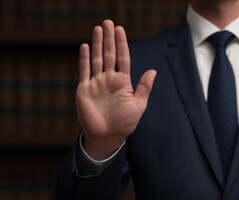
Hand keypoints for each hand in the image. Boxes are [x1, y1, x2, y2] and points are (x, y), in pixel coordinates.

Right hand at [77, 20, 155, 159]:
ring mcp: (97, 83)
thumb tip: (153, 71)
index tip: (120, 29)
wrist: (107, 136)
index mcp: (123, 81)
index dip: (122, 43)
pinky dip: (84, 59)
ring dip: (97, 44)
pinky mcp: (85, 89)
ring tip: (98, 29)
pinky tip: (85, 46)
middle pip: (109, 54)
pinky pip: (84, 71)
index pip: (123, 58)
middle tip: (108, 22)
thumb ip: (144, 88)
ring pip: (97, 59)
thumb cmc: (125, 123)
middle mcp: (109, 79)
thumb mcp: (138, 105)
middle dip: (109, 38)